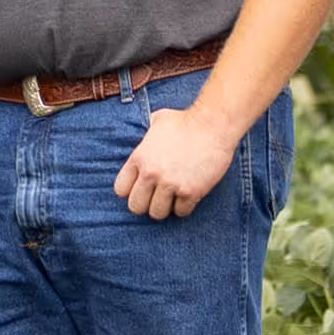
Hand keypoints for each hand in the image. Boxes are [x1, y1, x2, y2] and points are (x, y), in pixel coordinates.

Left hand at [114, 103, 236, 219]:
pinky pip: (181, 212)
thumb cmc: (186, 120)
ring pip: (157, 213)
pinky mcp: (190, 192)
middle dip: (146, 204)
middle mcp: (151, 173)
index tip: (142, 187)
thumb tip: (145, 138)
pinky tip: (189, 195)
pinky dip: (185, 207)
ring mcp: (170, 184)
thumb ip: (147, 136)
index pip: (120, 190)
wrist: (213, 124)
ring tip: (173, 197)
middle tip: (157, 197)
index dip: (131, 191)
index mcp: (139, 158)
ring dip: (165, 207)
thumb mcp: (157, 122)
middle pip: (136, 207)